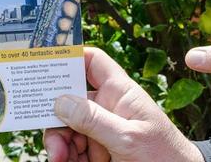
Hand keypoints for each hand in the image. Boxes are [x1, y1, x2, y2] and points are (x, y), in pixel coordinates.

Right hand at [44, 47, 203, 161]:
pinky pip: (72, 147)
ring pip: (67, 127)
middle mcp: (106, 106)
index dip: (71, 58)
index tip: (46, 66)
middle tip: (55, 143)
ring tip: (61, 159)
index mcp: (119, 92)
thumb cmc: (164, 156)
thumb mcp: (128, 137)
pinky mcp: (97, 149)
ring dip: (59, 144)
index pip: (93, 62)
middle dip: (57, 119)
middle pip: (70, 101)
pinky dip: (66, 156)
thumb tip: (60, 101)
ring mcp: (100, 128)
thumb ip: (94, 119)